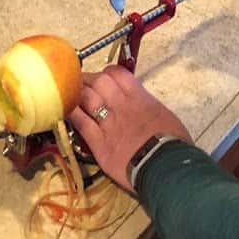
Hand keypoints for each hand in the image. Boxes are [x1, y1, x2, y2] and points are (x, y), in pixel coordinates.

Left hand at [68, 66, 191, 190]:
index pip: (118, 74)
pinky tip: (65, 111)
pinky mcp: (100, 143)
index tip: (104, 77)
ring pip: (87, 97)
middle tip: (82, 83)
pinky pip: (81, 122)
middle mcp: (122, 105)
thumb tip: (144, 106)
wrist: (166, 166)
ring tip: (70, 94)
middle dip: (88, 79)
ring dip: (77, 93)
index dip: (107, 72)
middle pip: (99, 81)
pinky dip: (72, 114)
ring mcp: (109, 123)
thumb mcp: (166, 117)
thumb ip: (149, 107)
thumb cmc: (173, 145)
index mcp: (140, 98)